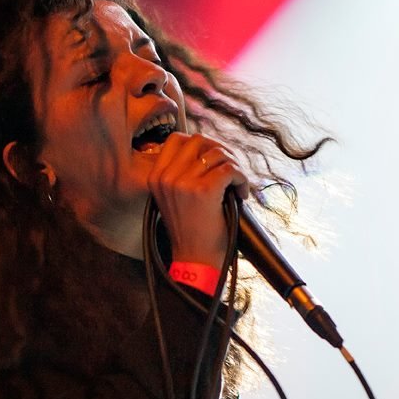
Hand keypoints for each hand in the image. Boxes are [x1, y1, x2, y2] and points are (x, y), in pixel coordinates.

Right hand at [146, 132, 248, 266]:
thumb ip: (181, 173)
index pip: (177, 139)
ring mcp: (184, 183)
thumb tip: (208, 149)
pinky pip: (231, 169)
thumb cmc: (190, 231)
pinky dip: (242, 179)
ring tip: (237, 184)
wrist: (194, 260)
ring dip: (235, 165)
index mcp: (156, 177)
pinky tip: (242, 194)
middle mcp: (167, 177)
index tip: (214, 158)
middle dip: (221, 150)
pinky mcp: (204, 191)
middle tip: (231, 168)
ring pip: (218, 153)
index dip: (201, 144)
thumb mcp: (174, 198)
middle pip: (199, 140)